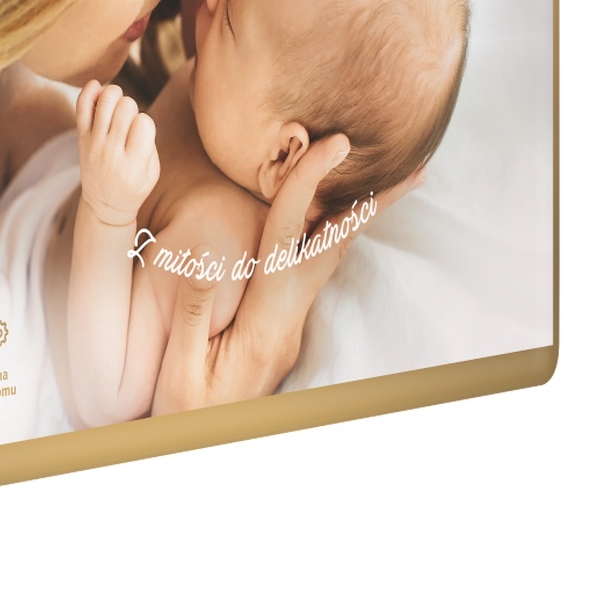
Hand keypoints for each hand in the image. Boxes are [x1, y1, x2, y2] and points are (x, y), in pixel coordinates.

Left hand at [75, 81, 159, 227]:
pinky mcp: (81, 138)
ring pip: (105, 100)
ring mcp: (94, 143)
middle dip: (132, 107)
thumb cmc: (133, 186)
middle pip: (125, 107)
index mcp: (133, 164)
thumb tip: (134, 112)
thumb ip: (148, 142)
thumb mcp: (152, 173)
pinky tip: (97, 87)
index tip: (141, 133)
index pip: (144, 123)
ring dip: (115, 95)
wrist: (104, 205)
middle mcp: (111, 152)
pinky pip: (82, 106)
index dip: (146, 122)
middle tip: (128, 121)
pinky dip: (89, 90)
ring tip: (117, 106)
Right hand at [152, 138, 426, 412]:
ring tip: (390, 185)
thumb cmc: (188, 415)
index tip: (331, 145)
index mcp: (264, 325)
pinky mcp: (280, 326)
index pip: (288, 241)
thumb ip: (198, 313)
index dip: (307, 187)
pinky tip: (333, 224)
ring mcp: (289, 324)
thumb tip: (212, 257)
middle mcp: (287, 320)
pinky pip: (311, 269)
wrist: (204, 449)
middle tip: (415, 168)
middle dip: (372, 204)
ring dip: (357, 218)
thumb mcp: (180, 371)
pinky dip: (331, 236)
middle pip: (333, 248)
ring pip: (328, 259)